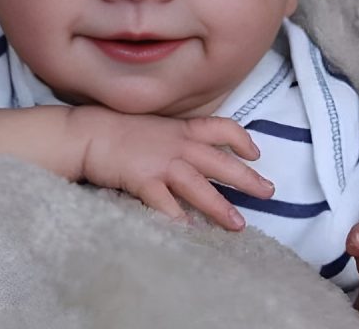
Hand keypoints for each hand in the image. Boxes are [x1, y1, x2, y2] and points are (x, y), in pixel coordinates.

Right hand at [76, 108, 273, 230]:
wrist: (89, 132)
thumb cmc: (119, 128)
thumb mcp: (156, 125)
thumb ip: (177, 136)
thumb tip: (196, 150)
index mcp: (182, 128)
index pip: (221, 128)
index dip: (242, 139)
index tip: (256, 153)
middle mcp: (177, 144)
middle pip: (220, 162)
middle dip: (247, 178)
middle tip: (269, 192)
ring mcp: (161, 162)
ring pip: (199, 186)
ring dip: (220, 206)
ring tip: (238, 225)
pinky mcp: (143, 180)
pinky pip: (165, 203)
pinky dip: (178, 218)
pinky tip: (189, 232)